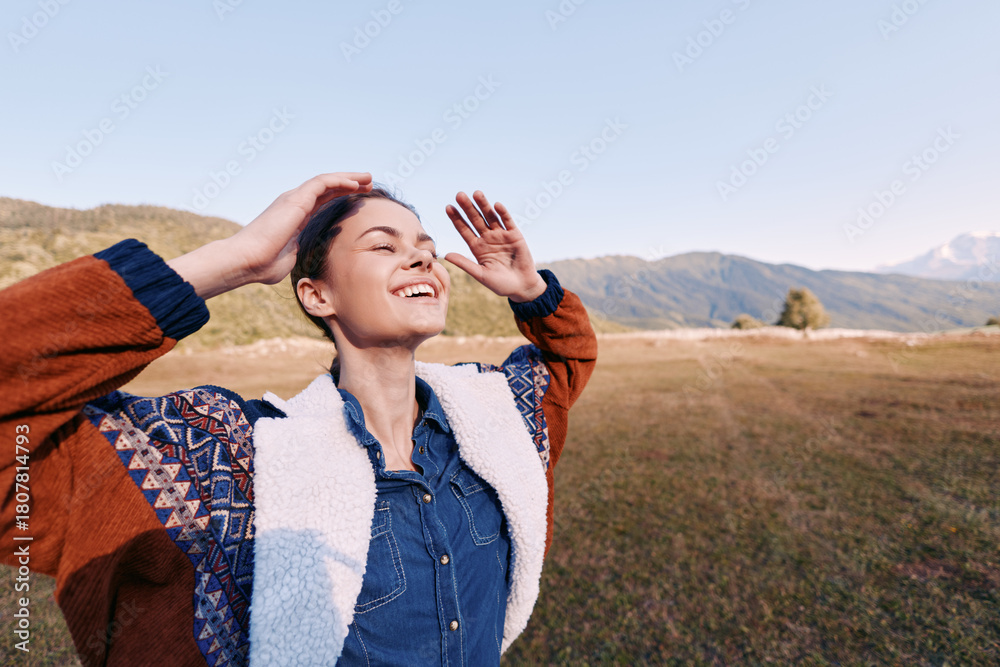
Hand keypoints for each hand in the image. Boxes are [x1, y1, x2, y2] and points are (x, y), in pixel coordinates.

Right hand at [168, 172, 372, 297]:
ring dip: (348, 178)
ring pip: (326, 181)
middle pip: (327, 188)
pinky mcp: (295, 200)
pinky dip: (339, 181)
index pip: (322, 201)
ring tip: (367, 178)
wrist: (247, 261)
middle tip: (368, 183)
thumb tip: (306, 261)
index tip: (360, 199)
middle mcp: (294, 204)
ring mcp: (294, 200)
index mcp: (295, 217)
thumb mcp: (290, 259)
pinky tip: (354, 184)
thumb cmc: (264, 265)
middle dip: (349, 184)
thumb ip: (300, 254)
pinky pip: (321, 183)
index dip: (341, 197)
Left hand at [444, 191, 546, 302]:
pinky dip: (503, 213)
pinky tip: (496, 205)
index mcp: (477, 247)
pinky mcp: (515, 235)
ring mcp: (501, 235)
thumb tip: (446, 255)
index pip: (464, 230)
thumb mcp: (480, 274)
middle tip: (459, 195)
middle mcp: (487, 238)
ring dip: (484, 205)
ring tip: (476, 193)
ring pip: (490, 217)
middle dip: (467, 208)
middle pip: (475, 219)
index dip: (456, 219)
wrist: (522, 287)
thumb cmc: (500, 284)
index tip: (448, 207)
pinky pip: (508, 222)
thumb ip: (465, 263)